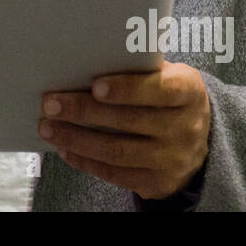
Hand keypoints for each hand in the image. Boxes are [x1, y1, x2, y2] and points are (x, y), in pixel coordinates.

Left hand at [39, 61, 209, 199]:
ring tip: (48, 127)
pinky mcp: (158, 182)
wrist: (197, 139)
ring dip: (76, 139)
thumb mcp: (167, 75)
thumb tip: (85, 62)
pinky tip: (65, 148)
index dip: (128, 89)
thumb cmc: (169, 96)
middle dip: (84, 111)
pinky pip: (115, 174)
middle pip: (129, 121)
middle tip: (51, 104)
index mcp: (189, 92)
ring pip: (117, 151)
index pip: (160, 90)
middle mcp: (185, 128)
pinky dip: (85, 161)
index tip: (95, 86)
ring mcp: (172, 159)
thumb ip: (138, 69)